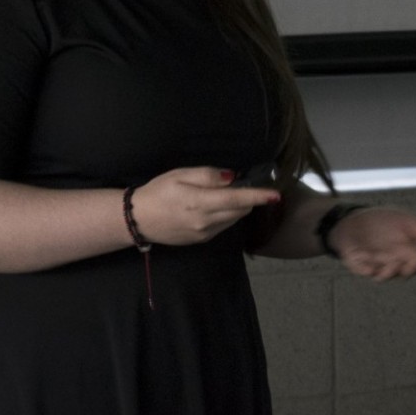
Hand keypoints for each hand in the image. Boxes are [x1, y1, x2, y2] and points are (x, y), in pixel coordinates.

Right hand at [130, 166, 279, 246]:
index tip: (276, 195)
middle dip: (247, 198)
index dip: (259, 197)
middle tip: (241, 184)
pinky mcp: (202, 240)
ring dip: (237, 207)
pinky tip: (213, 206)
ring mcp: (205, 233)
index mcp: (201, 203)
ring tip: (223, 194)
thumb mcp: (180, 175)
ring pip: (233, 219)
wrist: (138, 219)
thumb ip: (208, 175)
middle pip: (240, 210)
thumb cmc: (159, 191)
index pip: (237, 200)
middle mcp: (206, 222)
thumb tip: (232, 178)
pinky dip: (226, 215)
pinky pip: (223, 226)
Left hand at [329, 207, 415, 281]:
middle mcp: (396, 263)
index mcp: (409, 253)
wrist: (354, 222)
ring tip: (391, 261)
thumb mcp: (404, 221)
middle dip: (410, 268)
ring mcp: (379, 267)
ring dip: (390, 270)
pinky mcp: (362, 268)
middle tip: (410, 262)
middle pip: (407, 272)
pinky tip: (367, 262)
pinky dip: (367, 268)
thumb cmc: (382, 222)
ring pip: (388, 275)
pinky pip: (366, 271)